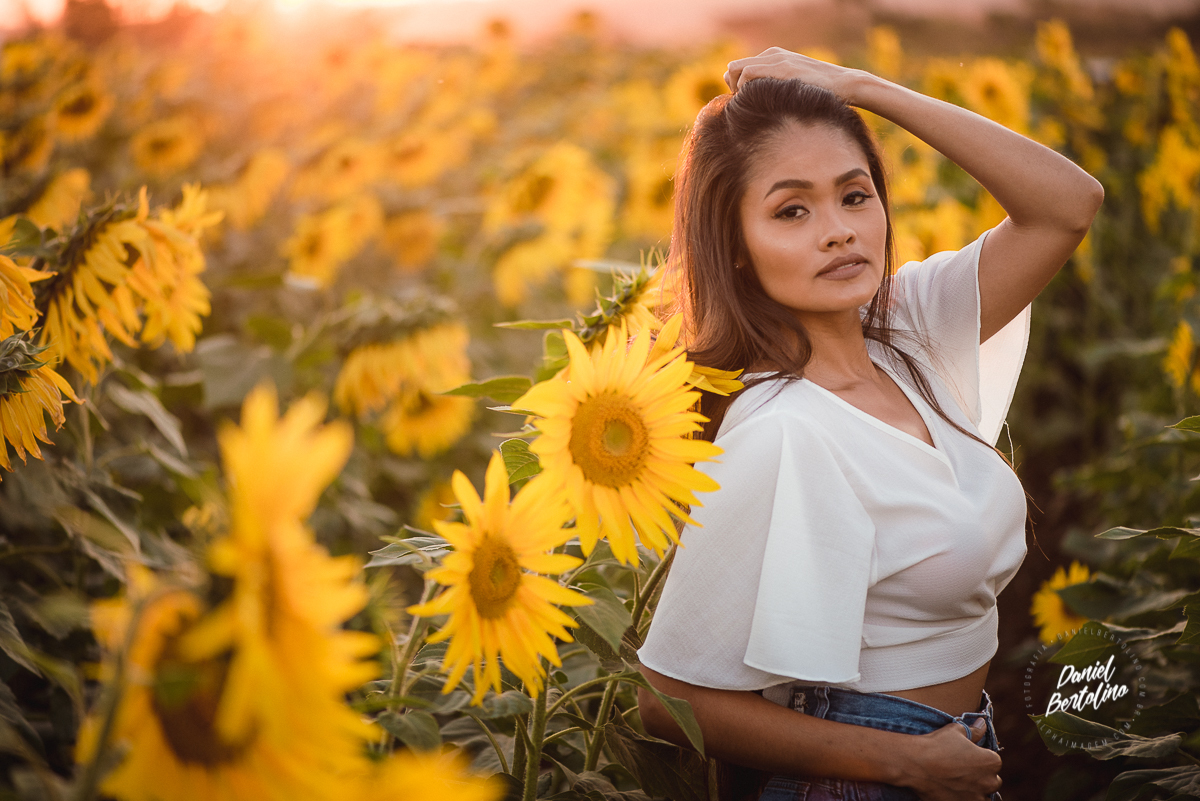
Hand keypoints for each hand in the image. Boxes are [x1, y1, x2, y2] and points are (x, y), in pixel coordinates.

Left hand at [723, 47, 868, 102]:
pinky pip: (748, 73)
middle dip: (732, 87)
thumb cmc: (820, 94)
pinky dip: (744, 89)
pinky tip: (755, 102)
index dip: (735, 87)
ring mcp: (777, 59)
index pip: (739, 68)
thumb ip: (775, 88)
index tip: (744, 104)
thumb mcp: (793, 88)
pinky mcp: (782, 68)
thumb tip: (757, 104)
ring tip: (748, 105)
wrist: (845, 85)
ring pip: (736, 69)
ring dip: (736, 89)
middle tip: (742, 106)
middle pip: (733, 67)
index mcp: (774, 57)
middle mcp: (773, 55)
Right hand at [899, 719, 1002, 800]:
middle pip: (991, 781)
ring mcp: (976, 798)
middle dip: (981, 776)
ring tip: (955, 781)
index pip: (993, 761)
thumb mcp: (956, 731)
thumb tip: (982, 724)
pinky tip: (949, 789)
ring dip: (973, 790)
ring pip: (981, 795)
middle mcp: (989, 782)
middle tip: (962, 769)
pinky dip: (962, 797)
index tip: (967, 755)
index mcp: (991, 762)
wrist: (915, 764)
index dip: (980, 757)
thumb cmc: (937, 745)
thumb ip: (974, 731)